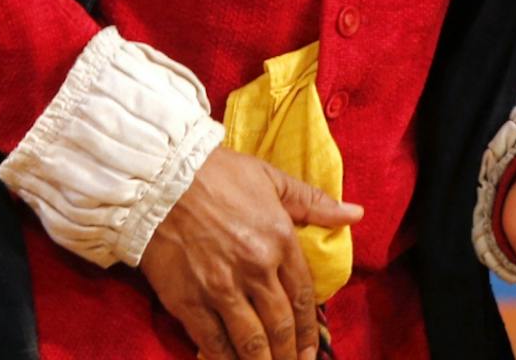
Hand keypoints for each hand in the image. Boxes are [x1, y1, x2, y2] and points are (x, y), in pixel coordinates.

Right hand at [138, 149, 361, 359]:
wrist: (160, 180)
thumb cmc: (219, 175)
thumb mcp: (272, 179)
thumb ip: (314, 203)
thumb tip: (355, 214)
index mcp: (280, 240)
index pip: (302, 296)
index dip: (309, 328)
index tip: (311, 349)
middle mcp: (256, 270)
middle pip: (281, 325)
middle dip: (291, 353)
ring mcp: (221, 289)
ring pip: (251, 340)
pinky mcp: (189, 302)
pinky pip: (213, 342)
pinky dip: (226, 359)